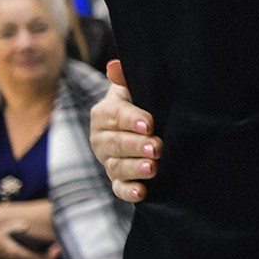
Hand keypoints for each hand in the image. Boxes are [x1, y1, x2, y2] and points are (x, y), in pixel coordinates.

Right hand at [90, 61, 159, 202]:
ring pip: (117, 166)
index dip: (130, 119)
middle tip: (157, 147)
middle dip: (135, 146)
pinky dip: (129, 191)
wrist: (148, 124)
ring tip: (153, 168)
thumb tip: (114, 65)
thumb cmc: (142, 101)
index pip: (113, 116)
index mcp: (104, 114)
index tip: (149, 123)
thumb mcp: (135, 87)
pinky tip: (142, 192)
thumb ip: (125, 78)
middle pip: (114, 143)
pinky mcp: (118, 179)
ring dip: (134, 168)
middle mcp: (101, 138)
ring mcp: (109, 161)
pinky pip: (119, 188)